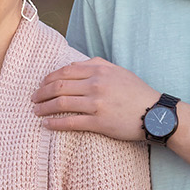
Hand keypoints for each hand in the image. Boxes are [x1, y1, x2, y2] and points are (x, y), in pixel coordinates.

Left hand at [32, 58, 159, 142]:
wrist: (156, 114)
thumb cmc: (137, 93)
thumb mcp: (118, 71)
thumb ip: (97, 65)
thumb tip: (75, 65)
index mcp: (100, 69)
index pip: (66, 71)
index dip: (49, 78)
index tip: (41, 84)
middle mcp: (96, 84)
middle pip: (59, 86)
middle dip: (42, 92)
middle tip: (33, 98)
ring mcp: (97, 103)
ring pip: (61, 103)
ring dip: (44, 107)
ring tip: (36, 111)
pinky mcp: (99, 122)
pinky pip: (71, 122)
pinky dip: (55, 123)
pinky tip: (47, 124)